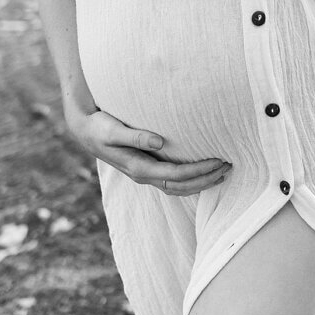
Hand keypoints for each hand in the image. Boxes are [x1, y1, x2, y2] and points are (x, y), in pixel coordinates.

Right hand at [63, 103, 231, 197]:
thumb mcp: (113, 129)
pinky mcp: (148, 169)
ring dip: (201, 183)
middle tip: (228, 167)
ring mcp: (146, 174)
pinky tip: (205, 173)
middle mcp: (143, 175)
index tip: (218, 161)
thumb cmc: (100, 126)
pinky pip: (174, 182)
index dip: (198, 170)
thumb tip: (158, 141)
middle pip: (181, 186)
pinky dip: (192, 181)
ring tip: (223, 174)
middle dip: (205, 179)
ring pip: (178, 187)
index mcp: (138, 167)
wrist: (86, 130)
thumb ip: (135, 135)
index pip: (175, 175)